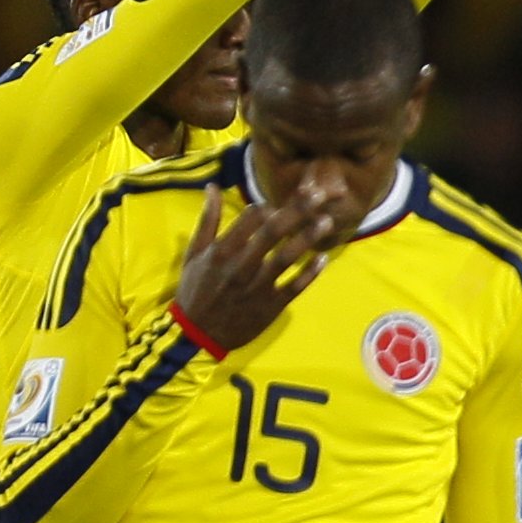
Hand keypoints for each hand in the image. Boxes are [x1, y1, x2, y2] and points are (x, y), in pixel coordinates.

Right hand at [170, 180, 345, 354]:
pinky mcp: (271, 305)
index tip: (279, 200)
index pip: (249, 219)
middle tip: (319, 193)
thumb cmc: (195, 290)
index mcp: (221, 251)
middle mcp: (241, 266)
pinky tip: (323, 258)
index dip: (268, 205)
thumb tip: (212, 187)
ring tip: (327, 221)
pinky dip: (310, 272)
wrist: (197, 335)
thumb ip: (207, 220)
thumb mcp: (195, 254)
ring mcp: (258, 286)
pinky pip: (295, 286)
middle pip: (273, 232)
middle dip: (297, 210)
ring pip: (287, 257)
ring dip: (308, 237)